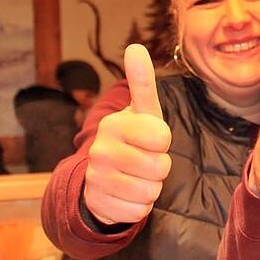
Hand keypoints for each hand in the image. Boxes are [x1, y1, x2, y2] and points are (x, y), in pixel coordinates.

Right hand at [83, 44, 171, 224]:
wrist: (105, 175)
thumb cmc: (134, 138)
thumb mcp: (143, 111)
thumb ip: (141, 82)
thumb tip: (135, 46)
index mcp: (114, 124)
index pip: (161, 137)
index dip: (163, 141)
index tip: (151, 138)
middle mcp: (100, 150)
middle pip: (159, 168)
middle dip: (159, 167)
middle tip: (145, 160)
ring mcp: (96, 179)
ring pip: (150, 192)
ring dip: (151, 187)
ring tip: (137, 176)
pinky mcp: (98, 204)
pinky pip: (138, 212)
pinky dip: (139, 206)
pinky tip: (127, 194)